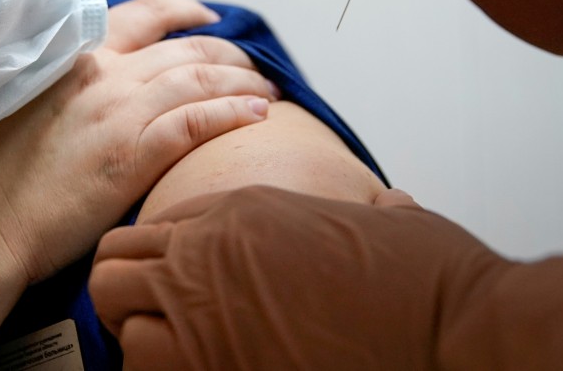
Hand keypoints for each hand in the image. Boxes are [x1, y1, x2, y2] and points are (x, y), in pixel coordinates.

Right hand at [0, 0, 278, 284]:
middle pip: (185, 48)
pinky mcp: (133, 154)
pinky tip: (258, 117)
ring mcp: (119, 112)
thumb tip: (108, 88)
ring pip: (200, 78)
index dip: (183, 10)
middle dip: (229, 52)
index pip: (143, 14)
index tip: (208, 17)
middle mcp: (102, 74)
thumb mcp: (30, 103)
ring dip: (243, 81)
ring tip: (267, 92)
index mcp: (75, 57)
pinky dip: (234, 114)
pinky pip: (198, 122)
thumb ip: (73, 84)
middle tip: (251, 66)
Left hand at [89, 185, 511, 370]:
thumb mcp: (386, 219)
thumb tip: (387, 207)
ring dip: (135, 334)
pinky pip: (142, 364)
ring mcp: (204, 303)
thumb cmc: (423, 275)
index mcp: (243, 210)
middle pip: (113, 264)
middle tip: (153, 321)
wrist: (449, 322)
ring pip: (113, 311)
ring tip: (171, 354)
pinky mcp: (211, 358)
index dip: (157, 261)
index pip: (153, 228)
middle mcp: (208, 249)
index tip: (171, 286)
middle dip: (123, 294)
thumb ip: (366, 209)